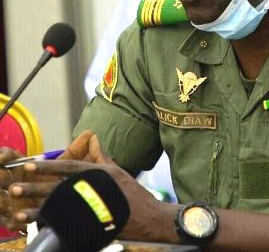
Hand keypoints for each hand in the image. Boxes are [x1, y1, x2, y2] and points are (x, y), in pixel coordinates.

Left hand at [11, 134, 175, 241]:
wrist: (150, 219)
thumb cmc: (135, 196)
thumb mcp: (118, 174)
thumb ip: (102, 159)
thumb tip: (93, 142)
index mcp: (100, 174)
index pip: (69, 168)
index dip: (48, 166)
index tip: (29, 165)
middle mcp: (95, 189)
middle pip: (60, 187)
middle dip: (36, 187)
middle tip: (15, 188)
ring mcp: (94, 208)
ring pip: (59, 208)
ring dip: (37, 210)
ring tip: (18, 213)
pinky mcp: (93, 226)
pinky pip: (68, 225)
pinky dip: (52, 226)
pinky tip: (39, 228)